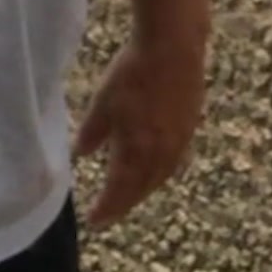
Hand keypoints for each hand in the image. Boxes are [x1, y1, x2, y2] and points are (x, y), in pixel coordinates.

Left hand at [73, 34, 206, 230]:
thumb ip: (92, 133)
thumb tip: (81, 154)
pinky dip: (160, 172)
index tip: (94, 222)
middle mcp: (161, 154)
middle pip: (142, 189)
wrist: (174, 49)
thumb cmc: (133, 73)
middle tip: (110, 213)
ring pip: (160, 177)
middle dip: (124, 203)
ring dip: (143, 190)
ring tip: (130, 196)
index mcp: (136, 150)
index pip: (119, 190)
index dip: (106, 208)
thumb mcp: (102, 102)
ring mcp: (179, 141)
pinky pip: (174, 161)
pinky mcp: (190, 127)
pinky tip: (155, 168)